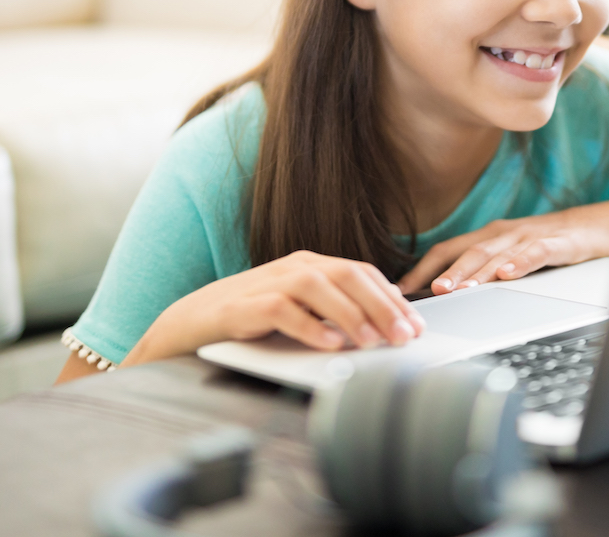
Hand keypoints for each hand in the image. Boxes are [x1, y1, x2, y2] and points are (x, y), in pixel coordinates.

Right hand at [122, 251, 426, 365]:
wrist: (192, 322)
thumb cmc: (251, 318)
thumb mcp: (299, 310)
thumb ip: (333, 310)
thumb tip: (383, 321)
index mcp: (311, 265)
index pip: (362, 273)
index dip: (393, 297)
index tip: (416, 324)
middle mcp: (294, 267)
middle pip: (348, 275)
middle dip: (382, 306)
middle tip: (405, 336)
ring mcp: (269, 282)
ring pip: (319, 287)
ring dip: (351, 314)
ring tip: (372, 341)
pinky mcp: (246, 305)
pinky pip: (283, 311)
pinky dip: (310, 326)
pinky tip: (330, 344)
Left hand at [397, 199, 608, 295]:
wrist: (592, 227)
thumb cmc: (544, 244)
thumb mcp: (507, 254)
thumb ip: (479, 270)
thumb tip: (442, 295)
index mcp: (487, 237)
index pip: (446, 249)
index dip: (422, 268)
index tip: (401, 289)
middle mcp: (503, 234)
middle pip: (469, 252)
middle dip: (448, 273)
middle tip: (430, 292)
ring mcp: (528, 237)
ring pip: (498, 254)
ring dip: (478, 272)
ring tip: (462, 290)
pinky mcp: (557, 243)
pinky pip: (537, 253)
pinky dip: (521, 263)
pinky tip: (509, 275)